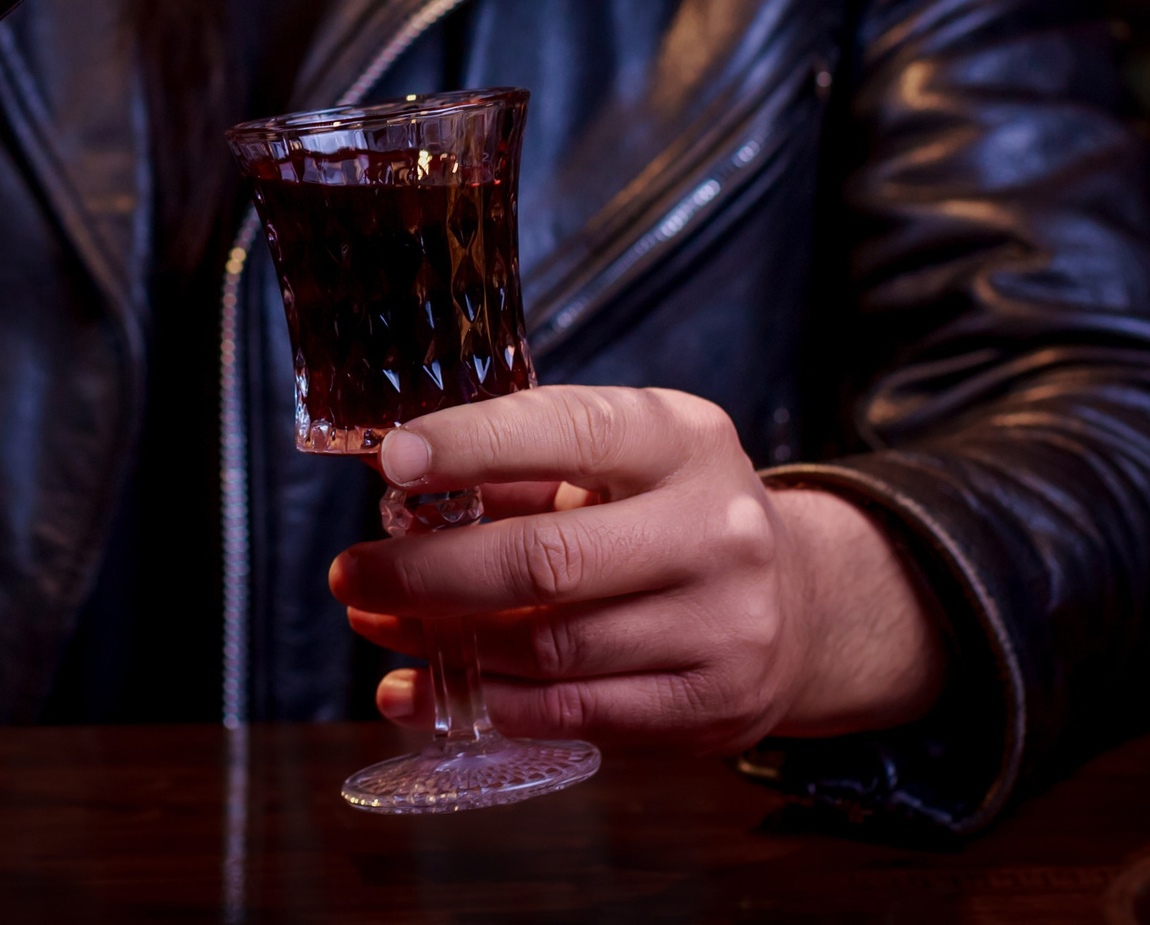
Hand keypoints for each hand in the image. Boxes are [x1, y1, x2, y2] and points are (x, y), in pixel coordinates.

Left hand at [329, 385, 945, 754]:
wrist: (798, 601)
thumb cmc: (670, 510)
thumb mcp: (621, 455)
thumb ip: (523, 464)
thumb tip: (396, 478)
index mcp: (684, 439)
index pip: (567, 432)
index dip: (471, 446)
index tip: (391, 461)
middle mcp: (717, 529)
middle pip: (545, 562)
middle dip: (427, 573)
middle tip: (352, 572)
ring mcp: (725, 625)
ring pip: (549, 649)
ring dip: (442, 643)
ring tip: (377, 623)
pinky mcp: (713, 706)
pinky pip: (574, 717)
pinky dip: (484, 706)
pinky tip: (424, 690)